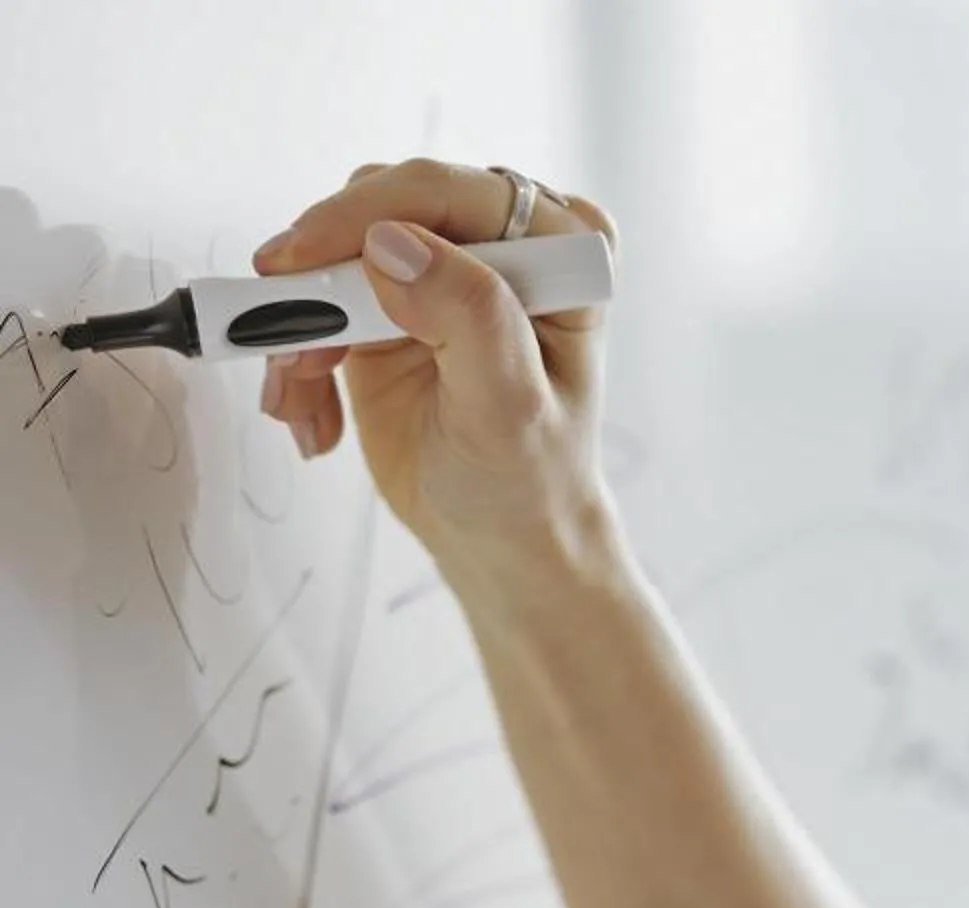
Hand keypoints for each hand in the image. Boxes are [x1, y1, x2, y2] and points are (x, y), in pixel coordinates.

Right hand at [249, 158, 623, 590]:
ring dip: (298, 325)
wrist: (501, 536)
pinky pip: (311, 297)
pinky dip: (296, 354)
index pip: (451, 195)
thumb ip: (468, 319)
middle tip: (291, 347)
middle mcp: (501, 244)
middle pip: (381, 209)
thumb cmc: (529, 481)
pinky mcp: (386, 300)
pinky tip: (313, 416)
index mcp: (561, 250)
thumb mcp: (509, 409)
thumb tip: (395, 242)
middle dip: (321, 279)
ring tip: (302, 397)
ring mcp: (440, 269)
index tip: (301, 261)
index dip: (367, 216)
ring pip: (333, 250)